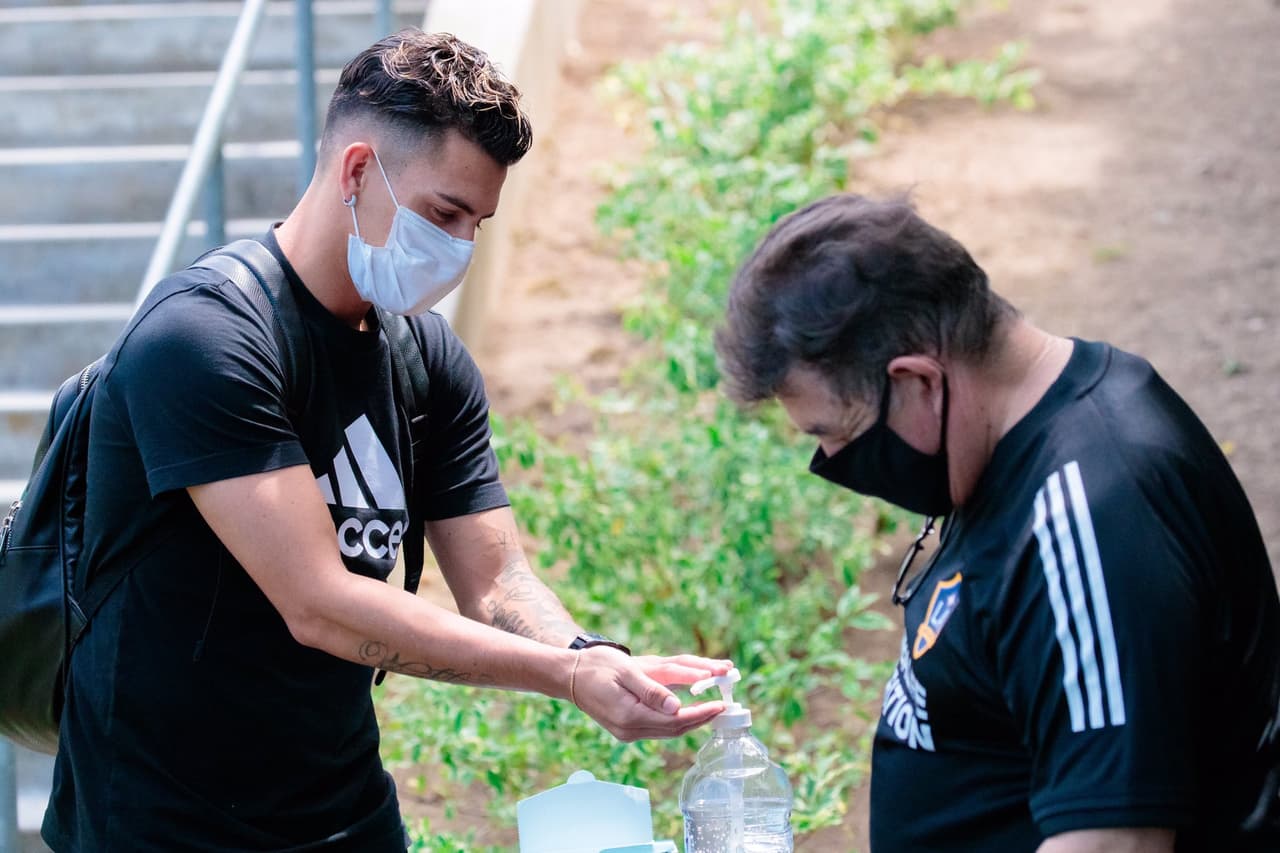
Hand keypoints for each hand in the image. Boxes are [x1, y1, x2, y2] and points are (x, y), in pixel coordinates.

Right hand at [570, 649, 733, 741]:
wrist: (568, 676)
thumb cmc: (596, 667)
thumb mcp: (626, 671)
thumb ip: (652, 690)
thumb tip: (677, 706)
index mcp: (630, 716)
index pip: (676, 721)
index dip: (701, 714)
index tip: (721, 704)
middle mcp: (629, 730)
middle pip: (675, 730)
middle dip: (701, 718)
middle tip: (724, 706)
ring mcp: (627, 733)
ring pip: (668, 731)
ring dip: (691, 721)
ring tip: (712, 708)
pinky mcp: (626, 729)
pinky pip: (658, 728)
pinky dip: (676, 721)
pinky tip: (688, 712)